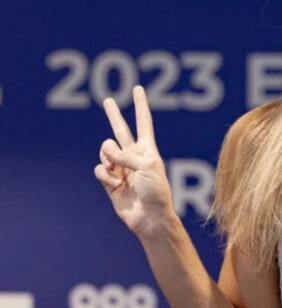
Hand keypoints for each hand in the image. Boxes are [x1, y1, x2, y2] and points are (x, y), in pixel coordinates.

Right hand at [94, 85, 175, 238]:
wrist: (150, 218)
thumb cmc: (156, 191)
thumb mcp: (146, 166)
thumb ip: (124, 154)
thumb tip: (105, 150)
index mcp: (148, 149)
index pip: (143, 121)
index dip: (140, 105)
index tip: (138, 89)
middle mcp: (134, 155)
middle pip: (121, 130)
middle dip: (114, 115)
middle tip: (108, 100)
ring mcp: (121, 168)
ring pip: (105, 152)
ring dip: (108, 159)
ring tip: (118, 172)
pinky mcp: (110, 182)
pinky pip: (100, 170)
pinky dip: (105, 175)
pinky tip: (115, 184)